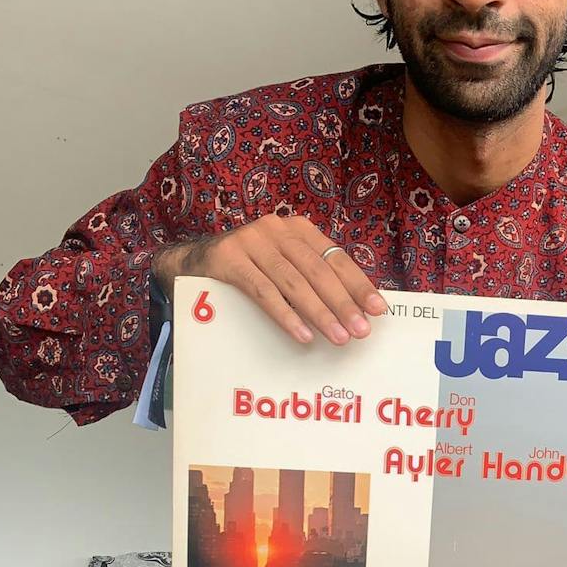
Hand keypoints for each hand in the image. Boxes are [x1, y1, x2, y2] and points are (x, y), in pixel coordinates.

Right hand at [153, 214, 386, 344]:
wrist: (188, 263)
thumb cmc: (246, 270)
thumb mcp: (282, 265)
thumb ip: (311, 278)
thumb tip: (354, 310)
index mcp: (297, 229)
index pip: (335, 257)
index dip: (358, 284)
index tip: (378, 310)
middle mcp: (276, 229)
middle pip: (318, 270)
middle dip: (343, 303)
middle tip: (361, 331)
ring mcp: (250, 241)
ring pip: (293, 281)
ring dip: (319, 312)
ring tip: (339, 337)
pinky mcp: (228, 260)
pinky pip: (262, 291)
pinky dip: (285, 315)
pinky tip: (302, 335)